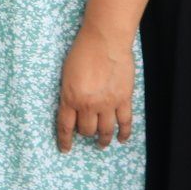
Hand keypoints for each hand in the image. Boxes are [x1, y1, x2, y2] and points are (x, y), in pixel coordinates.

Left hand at [55, 24, 135, 151]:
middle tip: (86, 133)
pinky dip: (124, 133)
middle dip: (85, 133)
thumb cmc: (82, 52)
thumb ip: (70, 93)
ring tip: (101, 144)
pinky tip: (122, 139)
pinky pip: (125, 122)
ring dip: (103, 139)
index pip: (66, 126)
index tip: (65, 149)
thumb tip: (74, 107)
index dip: (65, 140)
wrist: (105, 40)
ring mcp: (108, 103)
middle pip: (86, 130)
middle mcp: (88, 104)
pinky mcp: (124, 99)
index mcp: (70, 98)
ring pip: (105, 130)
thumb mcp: (66, 74)